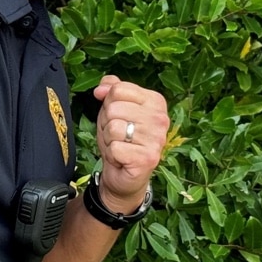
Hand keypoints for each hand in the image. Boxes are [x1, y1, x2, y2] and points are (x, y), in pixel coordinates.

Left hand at [92, 75, 168, 212]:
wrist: (124, 173)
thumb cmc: (121, 139)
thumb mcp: (113, 109)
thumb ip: (110, 89)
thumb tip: (100, 88)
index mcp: (155, 101)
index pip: (118, 89)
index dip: (109, 103)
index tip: (117, 117)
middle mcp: (160, 118)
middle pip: (114, 108)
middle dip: (107, 123)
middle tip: (118, 135)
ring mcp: (156, 138)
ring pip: (113, 127)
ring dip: (109, 139)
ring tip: (120, 145)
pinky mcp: (148, 158)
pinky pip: (115, 147)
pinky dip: (112, 154)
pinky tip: (121, 158)